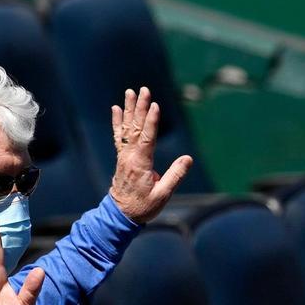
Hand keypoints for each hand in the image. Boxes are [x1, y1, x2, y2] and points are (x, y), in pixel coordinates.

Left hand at [109, 86, 192, 223]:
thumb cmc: (144, 206)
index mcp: (141, 164)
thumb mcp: (163, 195)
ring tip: (129, 92)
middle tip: (143, 90)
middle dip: (140, 107)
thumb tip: (188, 159)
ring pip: (127, 128)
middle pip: (136, 127)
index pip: (147, 138)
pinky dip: (118, 122)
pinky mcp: (122, 157)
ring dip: (129, 109)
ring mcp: (124, 156)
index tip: (155, 105)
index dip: (151, 121)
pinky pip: (119, 135)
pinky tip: (116, 109)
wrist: (121, 215)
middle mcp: (130, 157)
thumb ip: (175, 175)